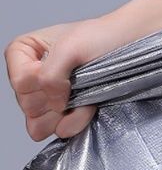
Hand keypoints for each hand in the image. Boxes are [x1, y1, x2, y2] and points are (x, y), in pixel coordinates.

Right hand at [4, 17, 119, 140]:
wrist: (132, 48)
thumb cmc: (104, 38)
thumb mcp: (70, 46)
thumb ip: (50, 75)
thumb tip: (54, 105)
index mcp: (22, 52)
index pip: (21, 83)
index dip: (43, 82)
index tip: (67, 69)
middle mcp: (30, 76)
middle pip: (29, 106)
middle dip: (57, 100)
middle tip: (80, 84)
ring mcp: (47, 97)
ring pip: (39, 124)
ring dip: (66, 116)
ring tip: (86, 98)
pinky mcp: (65, 113)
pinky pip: (58, 131)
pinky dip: (75, 124)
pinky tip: (89, 109)